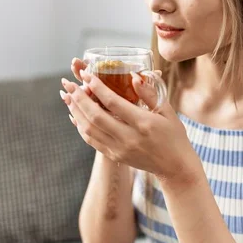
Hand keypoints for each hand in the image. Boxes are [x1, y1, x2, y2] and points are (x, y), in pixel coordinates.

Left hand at [60, 66, 199, 182]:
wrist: (175, 167)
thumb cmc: (174, 136)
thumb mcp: (168, 111)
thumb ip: (150, 93)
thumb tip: (133, 76)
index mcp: (144, 124)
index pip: (114, 103)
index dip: (97, 87)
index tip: (86, 75)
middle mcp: (129, 138)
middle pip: (96, 116)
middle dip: (79, 98)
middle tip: (68, 83)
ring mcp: (119, 149)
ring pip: (89, 129)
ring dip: (75, 111)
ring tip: (67, 96)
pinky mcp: (114, 156)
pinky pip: (91, 140)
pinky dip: (80, 126)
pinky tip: (74, 114)